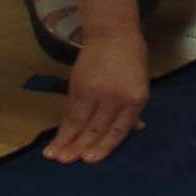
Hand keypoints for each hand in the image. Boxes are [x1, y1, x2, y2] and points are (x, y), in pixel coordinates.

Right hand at [46, 33, 149, 162]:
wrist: (113, 33)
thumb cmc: (131, 60)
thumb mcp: (140, 84)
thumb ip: (133, 109)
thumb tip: (135, 130)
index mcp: (136, 98)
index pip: (119, 130)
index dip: (104, 146)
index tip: (90, 160)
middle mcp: (115, 97)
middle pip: (96, 128)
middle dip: (80, 148)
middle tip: (67, 163)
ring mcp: (95, 90)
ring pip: (79, 121)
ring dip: (65, 140)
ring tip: (54, 156)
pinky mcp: (79, 84)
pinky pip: (71, 109)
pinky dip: (63, 124)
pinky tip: (56, 137)